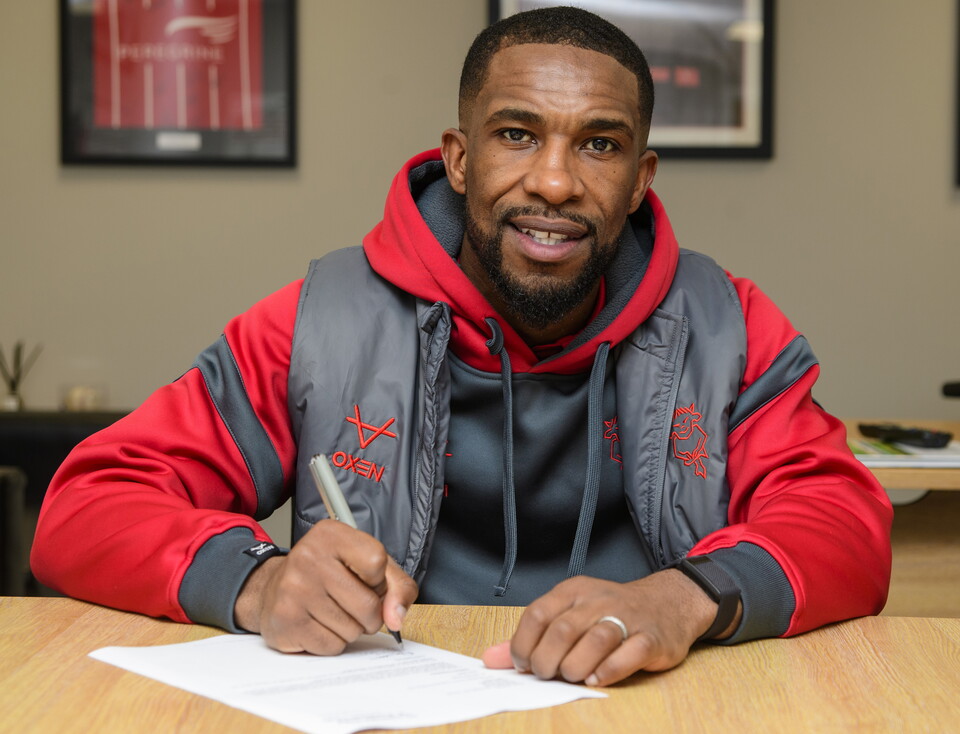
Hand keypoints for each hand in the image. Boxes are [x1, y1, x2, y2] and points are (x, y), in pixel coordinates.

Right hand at [234, 520, 417, 653]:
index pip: (376, 561)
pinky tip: (319, 624)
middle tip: (353, 604)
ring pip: (352, 630)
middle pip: (368, 604)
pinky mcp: (286, 619)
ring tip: (333, 612)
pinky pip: (332, 646)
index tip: (366, 580)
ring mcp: (294, 589)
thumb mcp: (368, 567)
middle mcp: (309, 557)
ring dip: (351, 629)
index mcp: (331, 534)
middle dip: (370, 614)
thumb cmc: (329, 575)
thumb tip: (395, 619)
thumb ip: (397, 587)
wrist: (274, 588)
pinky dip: (333, 642)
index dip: (379, 580)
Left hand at [482, 570, 738, 685]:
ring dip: (576, 666)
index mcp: (573, 591)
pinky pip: (627, 655)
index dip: (523, 644)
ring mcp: (627, 618)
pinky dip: (607, 672)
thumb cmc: (611, 612)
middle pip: (563, 630)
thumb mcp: (569, 613)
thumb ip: (531, 638)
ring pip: (595, 640)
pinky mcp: (651, 639)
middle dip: (547, 660)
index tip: (524, 665)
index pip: (538, 613)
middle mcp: (598, 600)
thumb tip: (490, 660)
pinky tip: (597, 679)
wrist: (667, 603)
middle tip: (548, 674)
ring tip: (572, 677)